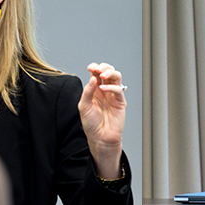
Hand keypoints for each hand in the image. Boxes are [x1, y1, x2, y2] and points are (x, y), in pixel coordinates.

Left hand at [78, 62, 125, 178]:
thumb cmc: (91, 124)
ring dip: (110, 72)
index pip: (96, 73)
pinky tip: (103, 88)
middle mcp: (105, 90)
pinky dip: (111, 87)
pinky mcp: (120, 102)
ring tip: (103, 74)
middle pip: (108, 71)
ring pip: (116, 77)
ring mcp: (113, 95)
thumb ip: (88, 91)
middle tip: (98, 69)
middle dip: (104, 67)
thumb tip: (93, 78)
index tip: (90, 67)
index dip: (94, 67)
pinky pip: (118, 90)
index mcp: (95, 89)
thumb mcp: (84, 106)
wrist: (100, 138)